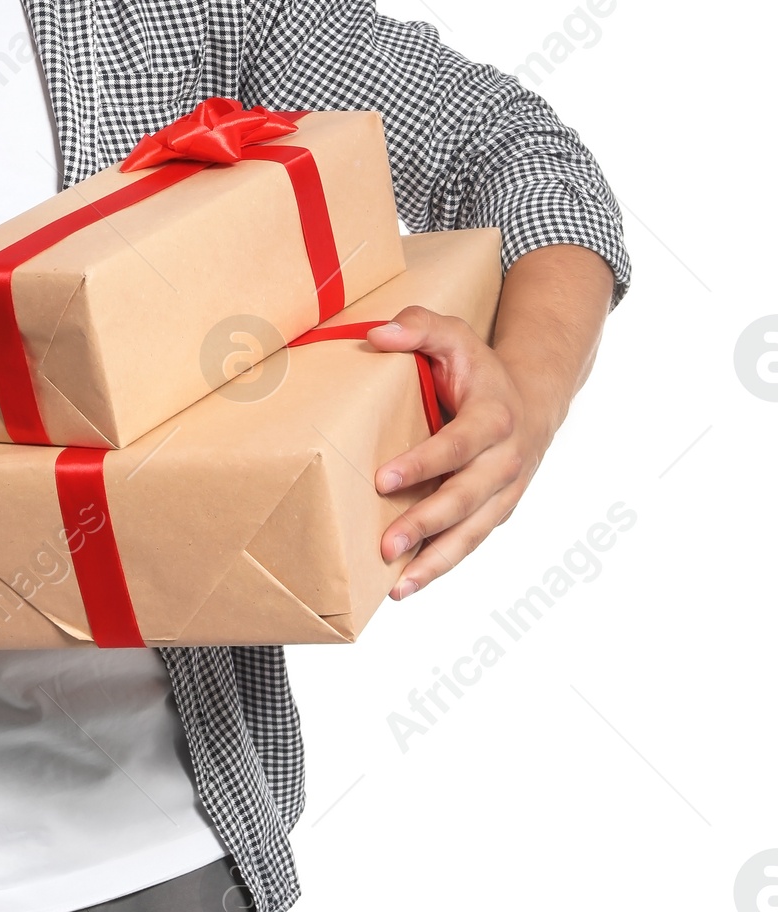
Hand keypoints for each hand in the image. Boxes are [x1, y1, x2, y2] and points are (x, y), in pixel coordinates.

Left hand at [364, 306, 553, 599]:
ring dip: (436, 560)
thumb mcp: (454, 335)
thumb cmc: (479, 369)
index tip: (383, 479)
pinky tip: (409, 585)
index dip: (423, 463)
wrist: (532, 399)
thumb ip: (418, 326)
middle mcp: (505, 461)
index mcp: (494, 418)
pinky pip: (471, 543)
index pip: (458, 445)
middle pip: (465, 498)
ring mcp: (504, 492)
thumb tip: (379, 334)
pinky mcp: (496, 511)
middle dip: (426, 522)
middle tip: (386, 543)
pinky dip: (443, 565)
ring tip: (398, 585)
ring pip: (472, 532)